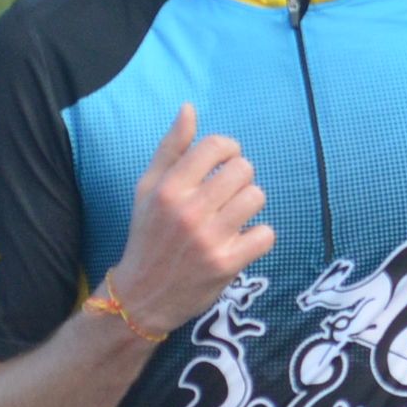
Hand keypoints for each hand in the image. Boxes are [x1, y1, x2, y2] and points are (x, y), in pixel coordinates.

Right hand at [102, 105, 273, 332]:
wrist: (141, 297)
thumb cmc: (147, 236)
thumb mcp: (148, 189)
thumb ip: (170, 148)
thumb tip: (189, 109)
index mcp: (168, 188)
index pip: (216, 146)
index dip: (229, 149)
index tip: (225, 162)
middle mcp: (188, 211)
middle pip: (242, 170)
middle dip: (240, 177)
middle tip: (227, 193)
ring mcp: (209, 239)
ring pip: (256, 198)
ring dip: (249, 205)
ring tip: (233, 216)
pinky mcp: (227, 264)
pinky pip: (265, 234)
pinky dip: (258, 237)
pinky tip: (240, 241)